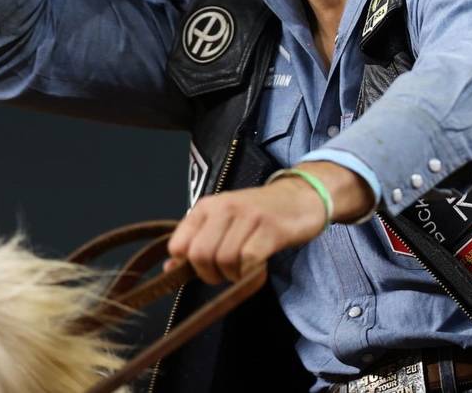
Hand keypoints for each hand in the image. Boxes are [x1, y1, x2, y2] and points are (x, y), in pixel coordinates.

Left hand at [164, 179, 326, 283]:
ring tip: (243, 268)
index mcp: (206, 207)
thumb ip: (197, 243)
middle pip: (200, 256)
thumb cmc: (259, 213)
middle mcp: (224, 208)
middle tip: (226, 273)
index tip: (205, 267)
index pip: (178, 246)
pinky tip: (257, 267)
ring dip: (233, 275)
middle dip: (211, 274)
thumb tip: (169, 270)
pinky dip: (250, 273)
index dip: (188, 265)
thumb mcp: (223, 222)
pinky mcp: (270, 229)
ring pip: (224, 261)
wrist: (302, 197)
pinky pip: (249, 261)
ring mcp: (248, 217)